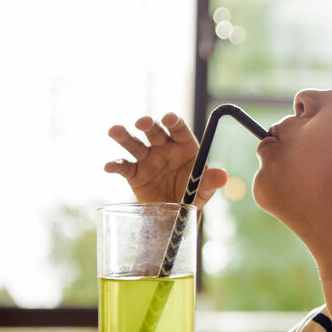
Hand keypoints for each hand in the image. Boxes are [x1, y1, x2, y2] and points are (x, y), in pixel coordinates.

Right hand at [104, 113, 227, 212]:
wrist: (177, 212)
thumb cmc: (194, 193)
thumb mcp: (204, 189)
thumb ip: (211, 181)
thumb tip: (223, 176)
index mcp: (183, 145)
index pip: (178, 128)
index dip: (173, 121)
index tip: (169, 118)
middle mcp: (164, 147)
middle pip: (155, 131)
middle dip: (148, 124)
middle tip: (143, 122)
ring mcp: (147, 159)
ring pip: (134, 144)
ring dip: (124, 137)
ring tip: (115, 131)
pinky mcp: (134, 173)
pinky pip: (124, 167)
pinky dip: (115, 166)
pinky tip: (109, 166)